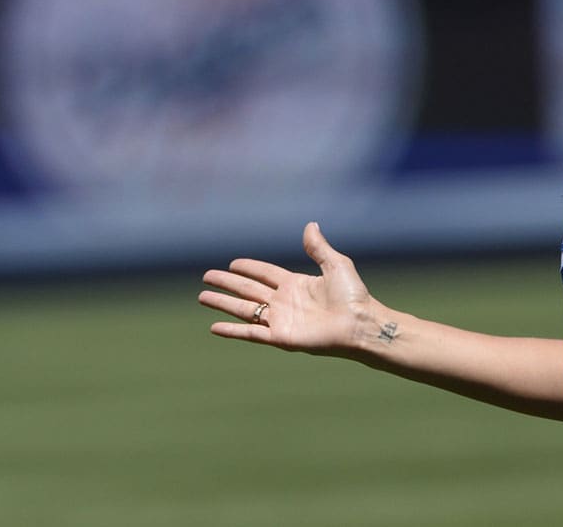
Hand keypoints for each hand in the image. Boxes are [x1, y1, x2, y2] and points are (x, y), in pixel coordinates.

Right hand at [198, 221, 376, 356]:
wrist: (360, 323)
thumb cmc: (353, 295)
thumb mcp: (335, 265)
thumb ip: (318, 247)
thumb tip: (311, 224)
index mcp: (296, 284)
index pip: (265, 274)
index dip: (249, 268)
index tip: (233, 263)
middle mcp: (285, 301)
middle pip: (249, 290)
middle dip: (228, 283)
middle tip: (206, 276)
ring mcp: (281, 320)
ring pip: (244, 309)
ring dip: (223, 303)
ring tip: (202, 297)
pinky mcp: (280, 337)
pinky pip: (251, 333)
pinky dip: (232, 330)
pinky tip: (214, 326)